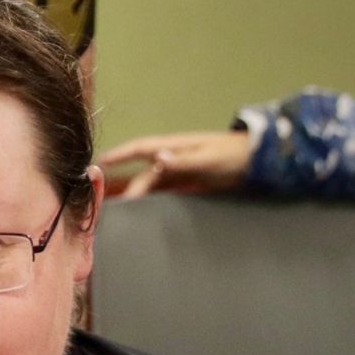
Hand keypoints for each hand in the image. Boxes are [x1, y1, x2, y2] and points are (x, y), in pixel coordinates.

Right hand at [98, 130, 251, 197]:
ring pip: (150, 182)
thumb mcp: (209, 157)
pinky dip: (150, 197)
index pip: (140, 148)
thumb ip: (183, 160)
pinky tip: (142, 208)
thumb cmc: (232, 154)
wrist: (256, 159)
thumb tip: (157, 159)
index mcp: (174, 146)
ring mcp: (178, 170)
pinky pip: (162, 190)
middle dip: (122, 182)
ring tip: (119, 209)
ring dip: (136, 192)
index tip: (98, 163)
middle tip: (104, 199)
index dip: (119, 154)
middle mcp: (172, 158)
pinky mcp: (186, 182)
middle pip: (142, 172)